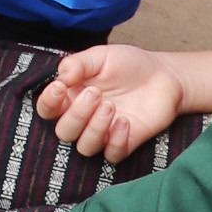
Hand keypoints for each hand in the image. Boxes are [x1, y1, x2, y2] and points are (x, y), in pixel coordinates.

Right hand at [36, 43, 184, 161]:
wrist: (164, 75)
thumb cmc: (128, 65)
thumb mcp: (101, 56)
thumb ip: (77, 64)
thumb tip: (60, 76)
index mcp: (71, 97)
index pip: (47, 110)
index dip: (48, 102)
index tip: (60, 87)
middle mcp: (83, 119)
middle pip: (64, 132)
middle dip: (76, 114)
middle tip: (96, 94)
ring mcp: (103, 133)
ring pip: (85, 147)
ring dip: (94, 128)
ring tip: (110, 106)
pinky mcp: (125, 143)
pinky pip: (112, 155)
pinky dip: (116, 141)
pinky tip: (125, 121)